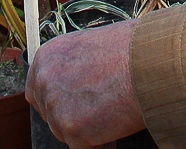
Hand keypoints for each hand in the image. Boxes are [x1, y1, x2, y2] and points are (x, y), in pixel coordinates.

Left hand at [26, 20, 144, 148]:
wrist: (148, 62)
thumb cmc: (129, 49)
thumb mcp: (89, 46)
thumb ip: (72, 66)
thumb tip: (74, 83)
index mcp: (46, 57)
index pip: (37, 91)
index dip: (56, 102)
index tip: (71, 107)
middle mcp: (45, 80)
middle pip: (50, 114)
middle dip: (71, 117)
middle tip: (97, 112)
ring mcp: (57, 106)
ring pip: (64, 132)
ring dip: (86, 130)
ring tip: (111, 114)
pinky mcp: (72, 129)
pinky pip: (82, 147)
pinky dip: (99, 145)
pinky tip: (114, 129)